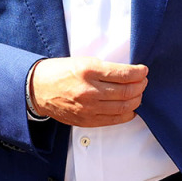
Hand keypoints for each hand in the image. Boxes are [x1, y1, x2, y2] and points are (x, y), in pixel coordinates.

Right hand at [29, 57, 147, 127]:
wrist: (38, 89)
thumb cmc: (58, 72)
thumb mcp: (81, 60)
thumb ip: (104, 68)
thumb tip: (127, 73)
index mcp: (88, 70)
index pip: (123, 74)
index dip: (139, 72)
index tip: (143, 70)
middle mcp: (90, 90)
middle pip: (127, 91)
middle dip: (140, 85)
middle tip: (143, 81)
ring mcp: (89, 108)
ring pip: (124, 107)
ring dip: (136, 99)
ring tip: (138, 93)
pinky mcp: (87, 120)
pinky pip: (114, 120)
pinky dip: (127, 114)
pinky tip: (130, 108)